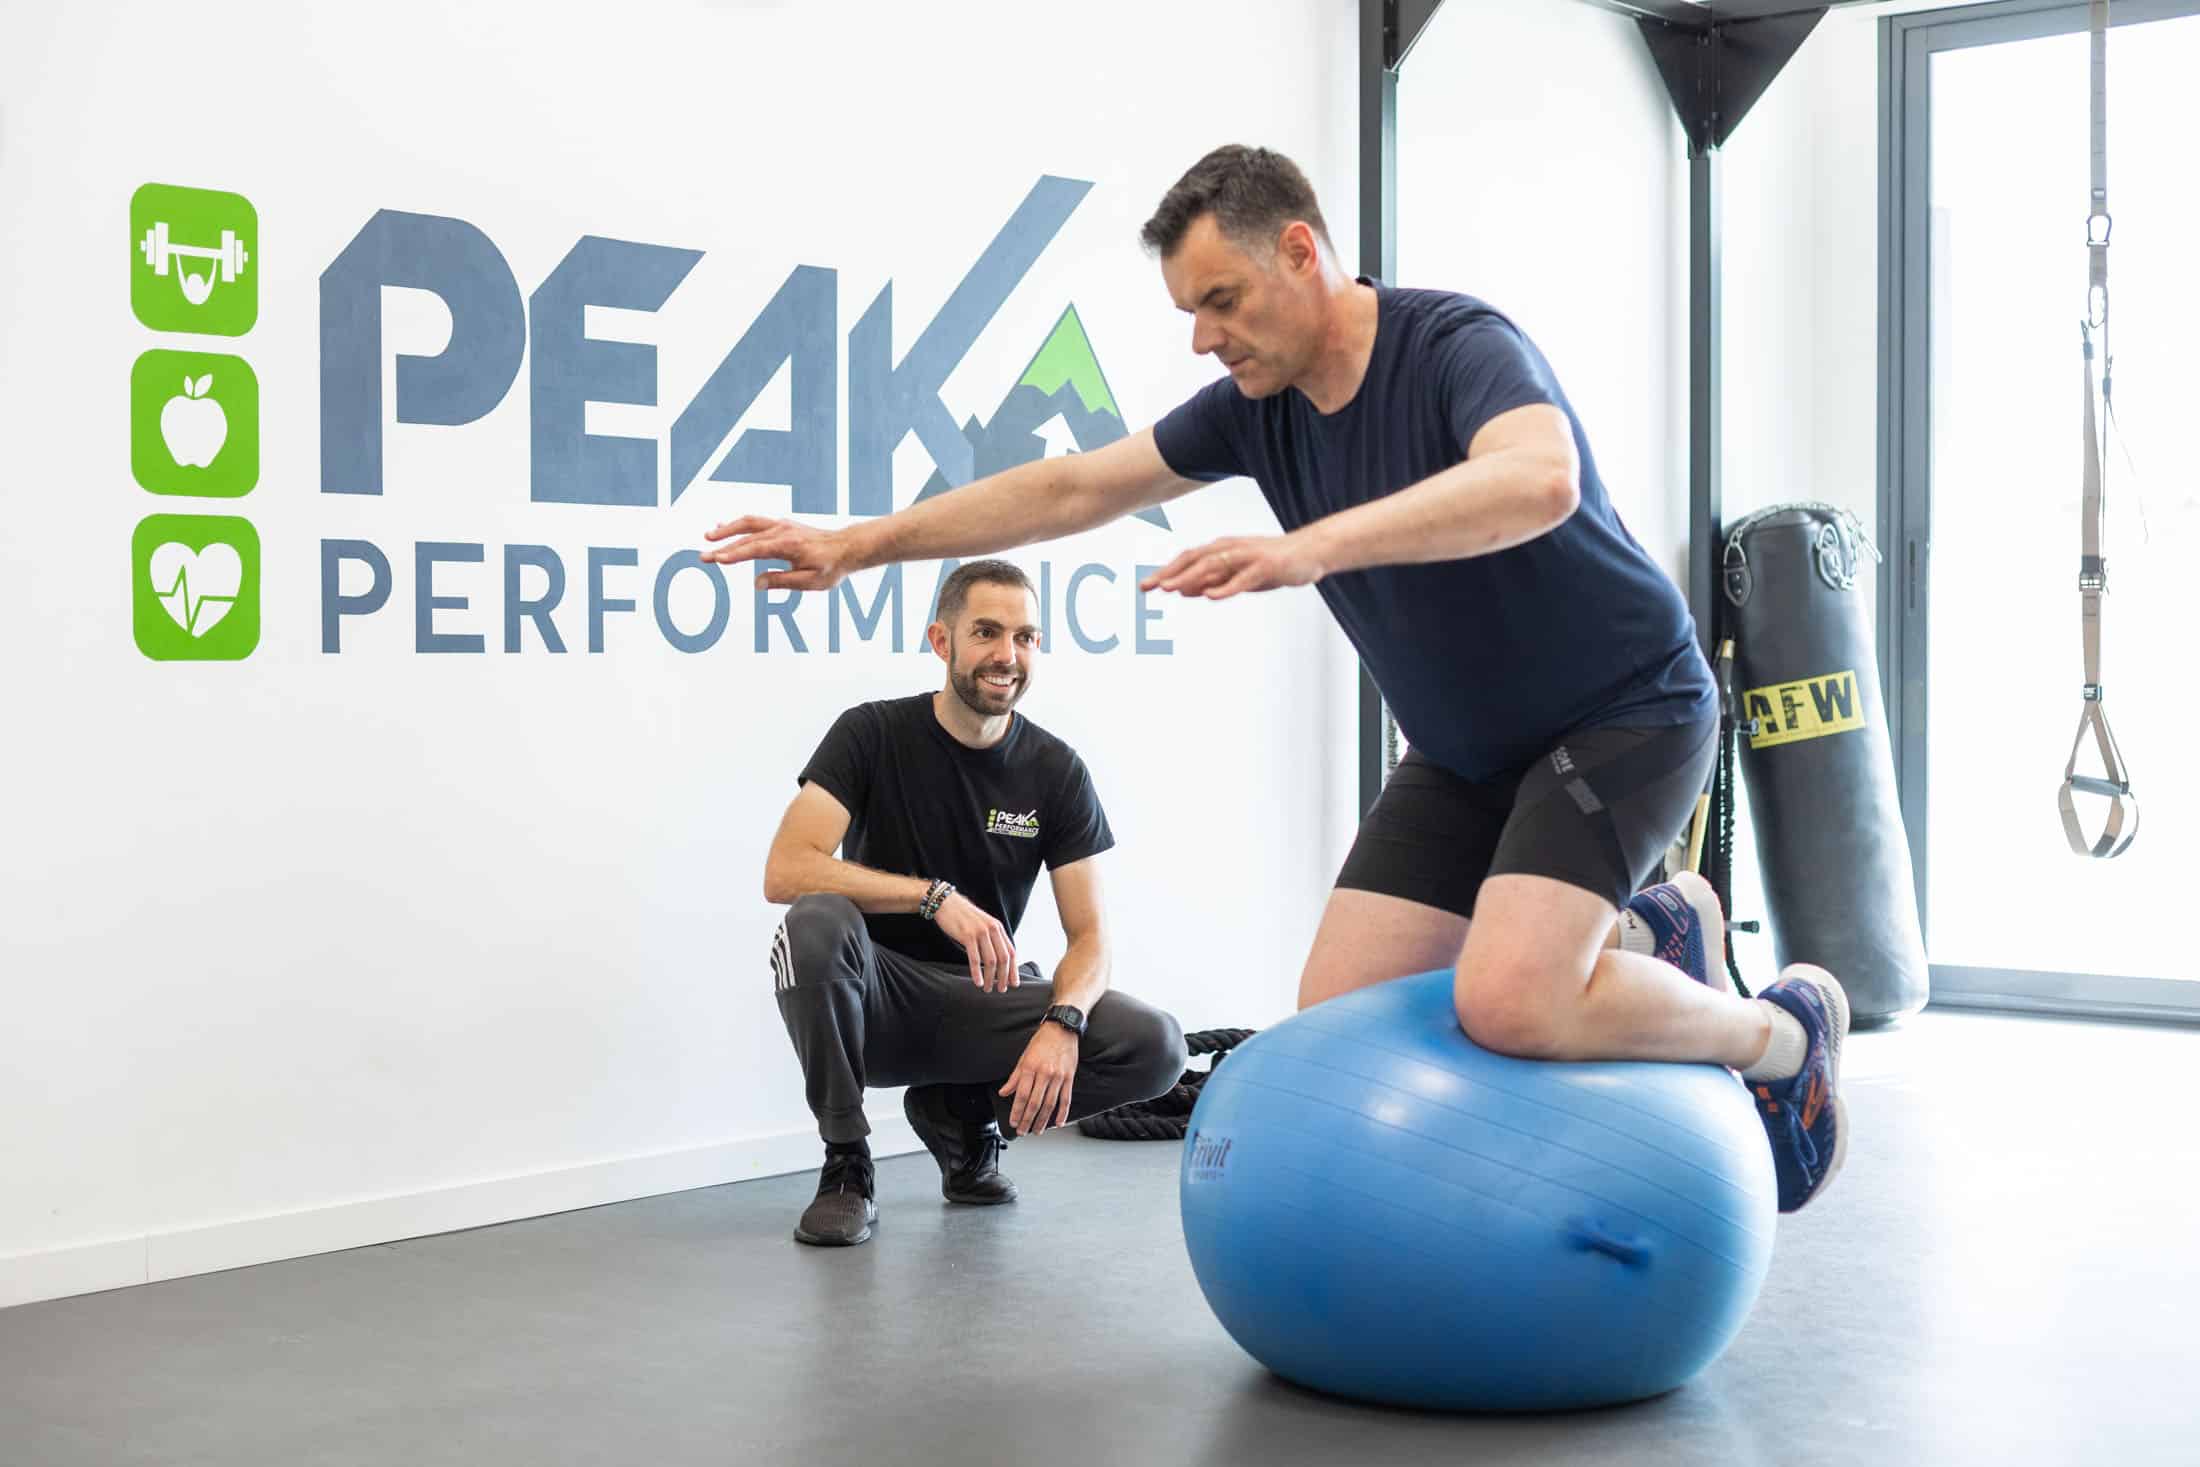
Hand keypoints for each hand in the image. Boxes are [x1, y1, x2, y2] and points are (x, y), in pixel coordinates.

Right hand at [699, 515, 857, 590]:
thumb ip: (782, 581)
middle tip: (703, 556)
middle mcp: (782, 531)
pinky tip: (725, 528)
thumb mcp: (809, 581)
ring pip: (748, 523)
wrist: (846, 548)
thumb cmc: (830, 567)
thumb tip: (757, 584)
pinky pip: (755, 522)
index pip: (755, 549)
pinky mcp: (781, 525)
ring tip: (708, 537)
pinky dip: (738, 525)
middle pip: (746, 536)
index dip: (735, 555)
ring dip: (727, 529)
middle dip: (723, 546)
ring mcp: (781, 525)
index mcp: (788, 545)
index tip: (717, 560)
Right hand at [933, 893, 1018, 992]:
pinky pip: (975, 959)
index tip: (1013, 983)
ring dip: (990, 978)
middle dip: (1004, 977)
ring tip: (988, 989)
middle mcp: (992, 929)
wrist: (946, 903)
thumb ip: (991, 937)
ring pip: (991, 960)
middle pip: (1003, 958)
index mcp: (998, 927)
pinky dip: (977, 973)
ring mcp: (980, 932)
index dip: (1013, 970)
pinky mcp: (967, 935)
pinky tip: (977, 982)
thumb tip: (998, 958)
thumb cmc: (963, 917)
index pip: (1011, 952)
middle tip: (1001, 990)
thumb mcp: (982, 924)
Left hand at [1000, 1021, 1078, 1134]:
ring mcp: (1058, 1077)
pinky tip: (1058, 1123)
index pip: (1022, 1095)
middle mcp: (1045, 1073)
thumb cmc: (1042, 1041)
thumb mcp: (1024, 1057)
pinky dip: (1062, 1113)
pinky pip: (1066, 1099)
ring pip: (1050, 1104)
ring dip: (1043, 1120)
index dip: (1017, 1111)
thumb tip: (1004, 1092)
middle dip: (1027, 1120)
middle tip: (1023, 1131)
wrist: (1062, 1029)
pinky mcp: (1069, 1077)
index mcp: (1030, 1068)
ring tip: (1037, 1130)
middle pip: (1035, 1103)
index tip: (1014, 1122)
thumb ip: (1014, 1077)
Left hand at [1138, 531, 1326, 601]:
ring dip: (1189, 577)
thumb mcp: (1237, 575)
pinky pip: (1241, 578)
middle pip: (1193, 559)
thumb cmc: (1272, 565)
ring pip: (1213, 566)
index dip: (1165, 571)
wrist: (1310, 553)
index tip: (1144, 586)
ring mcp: (1247, 557)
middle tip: (1146, 587)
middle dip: (1168, 573)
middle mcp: (1230, 549)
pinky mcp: (1265, 567)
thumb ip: (1212, 581)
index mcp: (1222, 549)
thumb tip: (1184, 590)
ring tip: (1170, 589)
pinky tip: (1209, 596)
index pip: (1188, 559)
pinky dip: (1224, 587)